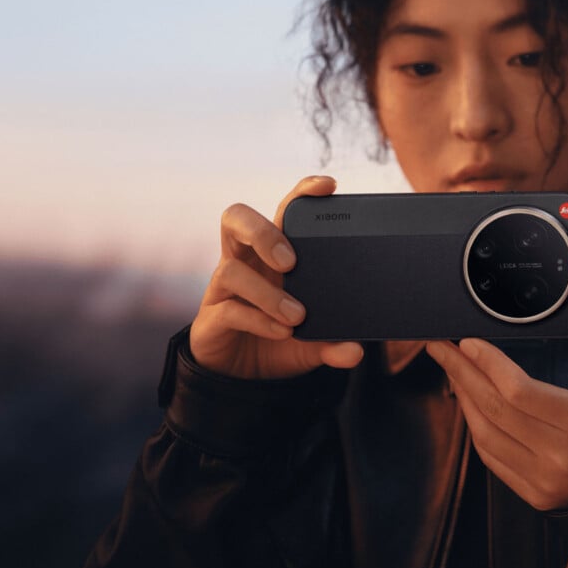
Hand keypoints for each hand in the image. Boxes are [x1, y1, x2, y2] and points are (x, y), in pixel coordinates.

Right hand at [189, 176, 363, 378]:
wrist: (243, 381)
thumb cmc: (278, 342)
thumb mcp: (312, 343)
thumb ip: (333, 343)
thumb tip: (355, 353)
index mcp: (272, 255)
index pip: (283, 212)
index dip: (301, 193)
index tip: (329, 186)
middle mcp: (245, 262)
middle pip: (236, 219)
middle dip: (261, 232)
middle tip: (290, 261)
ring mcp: (224, 289)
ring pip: (229, 269)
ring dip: (267, 293)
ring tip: (296, 316)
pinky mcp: (212, 318)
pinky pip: (229, 309)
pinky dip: (258, 319)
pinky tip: (281, 331)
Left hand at [426, 281, 567, 510]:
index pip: (519, 391)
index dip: (487, 364)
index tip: (467, 341)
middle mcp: (562, 457)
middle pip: (494, 409)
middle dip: (460, 372)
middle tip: (439, 346)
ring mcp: (545, 480)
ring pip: (484, 433)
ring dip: (462, 396)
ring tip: (449, 367)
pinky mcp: (533, 494)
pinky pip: (490, 456)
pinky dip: (474, 424)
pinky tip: (467, 400)